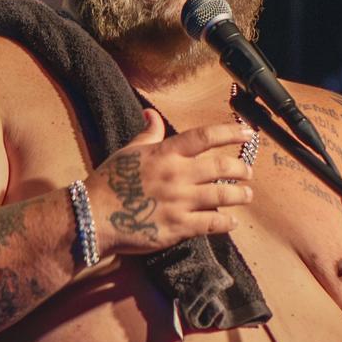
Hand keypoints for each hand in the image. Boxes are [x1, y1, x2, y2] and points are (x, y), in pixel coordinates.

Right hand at [84, 110, 254, 255]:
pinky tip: (232, 222)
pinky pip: (211, 223)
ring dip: (240, 195)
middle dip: (241, 169)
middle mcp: (177, 175)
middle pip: (222, 167)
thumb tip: (153, 114)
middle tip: (248, 172)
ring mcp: (180, 202)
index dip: (230, 133)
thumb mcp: (128, 151)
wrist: (93, 216)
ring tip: (247, 195)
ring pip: (222, 195)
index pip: (205, 137)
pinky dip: (226, 222)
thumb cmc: (109, 181)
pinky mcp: (178, 227)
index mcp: (166, 153)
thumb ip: (148, 134)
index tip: (248, 133)